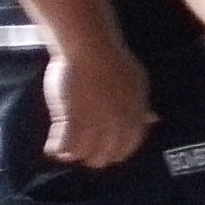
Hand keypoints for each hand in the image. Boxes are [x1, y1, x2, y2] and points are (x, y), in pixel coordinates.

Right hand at [40, 40, 151, 167]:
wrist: (90, 47)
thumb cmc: (112, 58)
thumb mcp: (137, 82)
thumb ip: (142, 104)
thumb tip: (153, 119)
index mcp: (136, 114)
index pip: (130, 145)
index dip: (116, 150)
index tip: (104, 147)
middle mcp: (120, 123)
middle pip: (109, 155)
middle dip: (95, 156)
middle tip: (81, 149)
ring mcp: (97, 123)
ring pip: (88, 156)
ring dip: (75, 155)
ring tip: (65, 151)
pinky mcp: (74, 120)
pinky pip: (66, 147)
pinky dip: (57, 150)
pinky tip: (51, 148)